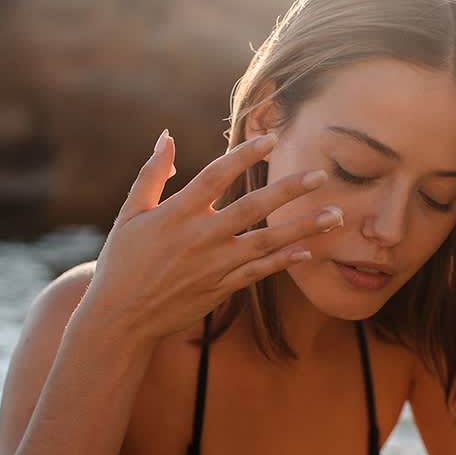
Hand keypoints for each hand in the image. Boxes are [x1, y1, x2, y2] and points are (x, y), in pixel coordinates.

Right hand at [78, 129, 341, 343]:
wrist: (120, 318)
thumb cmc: (122, 261)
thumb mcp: (130, 213)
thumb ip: (152, 174)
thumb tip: (168, 136)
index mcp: (176, 213)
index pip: (217, 175)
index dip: (245, 155)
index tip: (272, 138)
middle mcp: (200, 238)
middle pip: (251, 207)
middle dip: (288, 190)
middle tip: (320, 174)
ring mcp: (214, 265)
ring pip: (266, 242)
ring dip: (303, 227)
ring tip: (335, 214)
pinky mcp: (222, 288)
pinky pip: (260, 272)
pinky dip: (285, 260)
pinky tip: (309, 250)